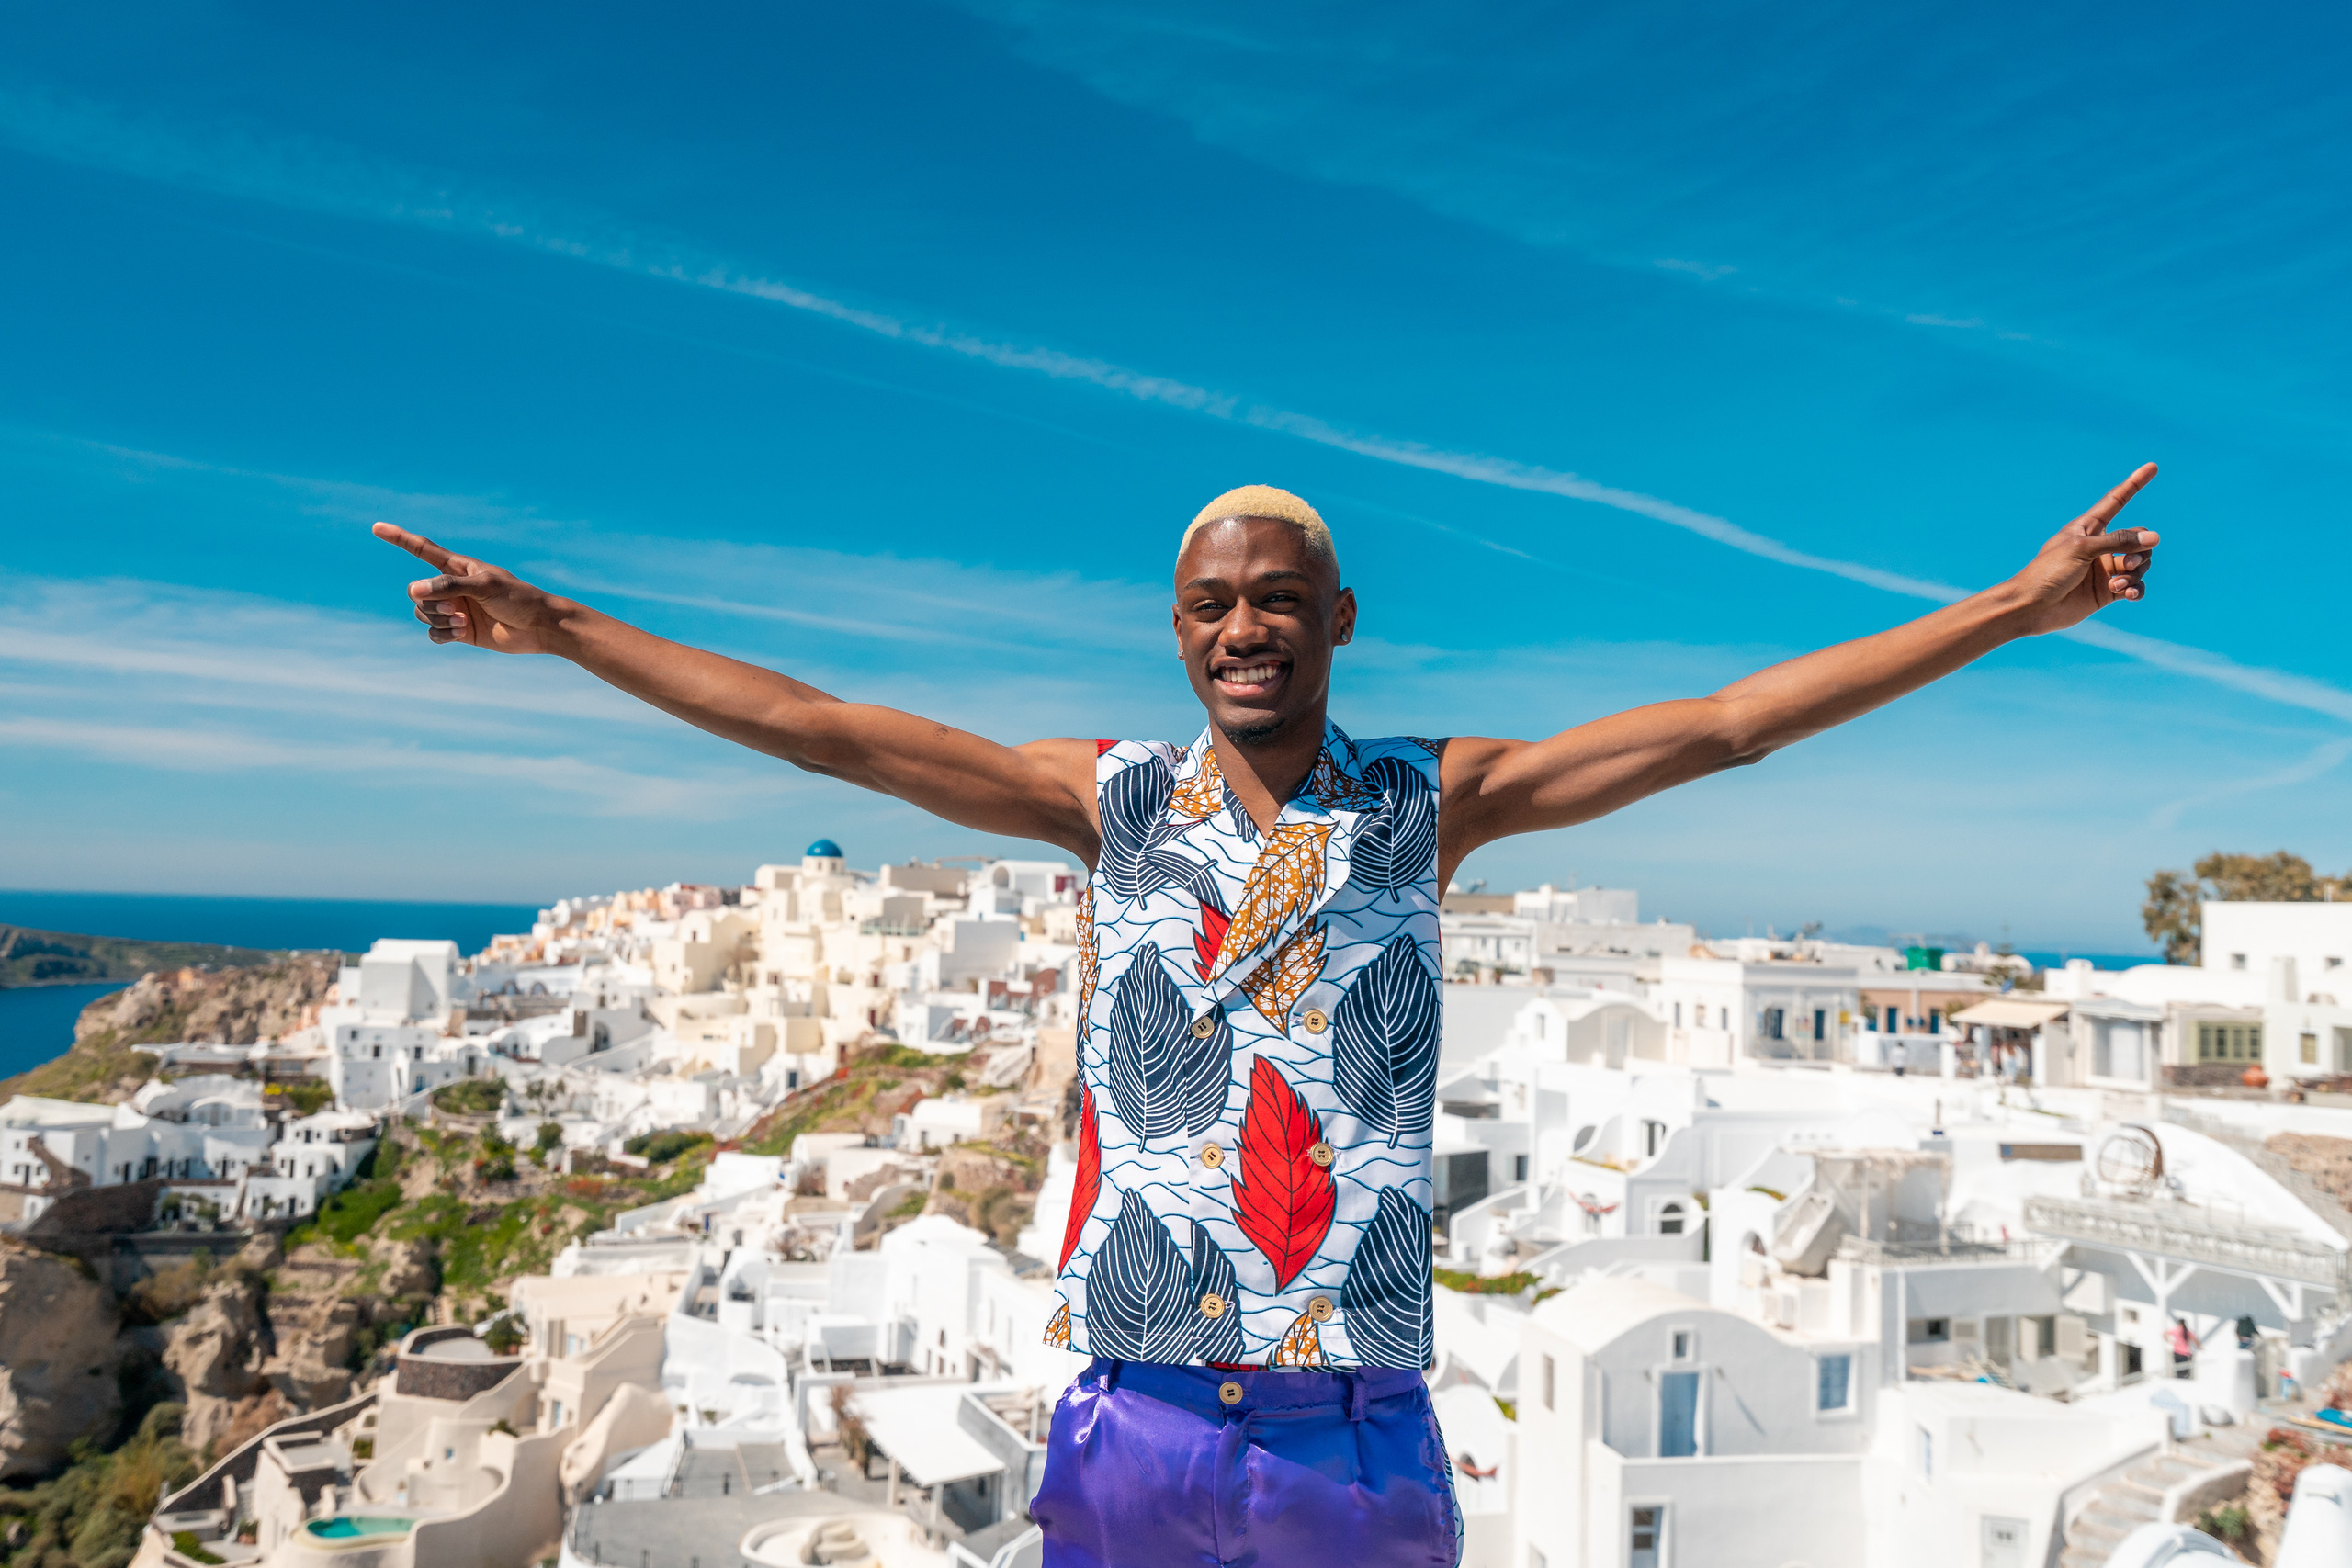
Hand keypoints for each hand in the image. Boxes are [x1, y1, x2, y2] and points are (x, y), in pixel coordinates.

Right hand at [372, 522, 564, 653]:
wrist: (539, 628)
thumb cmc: (518, 599)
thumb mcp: (484, 586)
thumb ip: (448, 586)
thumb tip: (413, 591)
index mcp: (458, 567)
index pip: (422, 550)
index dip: (399, 539)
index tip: (376, 528)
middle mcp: (452, 587)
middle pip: (416, 592)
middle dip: (429, 603)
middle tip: (455, 609)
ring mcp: (454, 609)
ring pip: (422, 613)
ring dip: (437, 620)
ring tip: (462, 622)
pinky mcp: (459, 630)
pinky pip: (433, 633)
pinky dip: (441, 634)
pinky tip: (459, 634)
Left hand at [2008, 464, 2160, 634]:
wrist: (2031, 608)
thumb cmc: (2047, 572)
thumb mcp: (2082, 549)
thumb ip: (2119, 541)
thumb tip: (2155, 538)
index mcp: (2088, 527)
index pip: (2117, 501)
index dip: (2134, 484)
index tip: (2152, 466)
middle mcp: (2100, 546)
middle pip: (2138, 538)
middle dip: (2140, 549)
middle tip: (2126, 563)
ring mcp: (2104, 569)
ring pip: (2140, 563)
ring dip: (2135, 572)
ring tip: (2117, 583)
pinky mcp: (2107, 591)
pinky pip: (2135, 586)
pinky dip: (2136, 589)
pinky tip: (2128, 594)